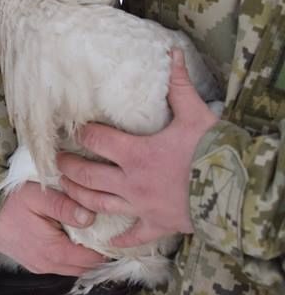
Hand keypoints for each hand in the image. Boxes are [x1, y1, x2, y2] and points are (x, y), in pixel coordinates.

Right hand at [0, 181, 105, 275]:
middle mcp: (48, 265)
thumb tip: (90, 218)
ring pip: (74, 268)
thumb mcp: (37, 196)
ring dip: (83, 255)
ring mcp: (40, 267)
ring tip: (86, 233)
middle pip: (86, 267)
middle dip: (97, 251)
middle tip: (101, 229)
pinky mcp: (34, 265)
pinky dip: (70, 256)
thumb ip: (64, 206)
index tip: (109, 227)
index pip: (94, 258)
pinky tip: (69, 238)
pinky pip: (61, 266)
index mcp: (54, 251)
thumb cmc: (9, 202)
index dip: (105, 244)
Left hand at [58, 49, 218, 248]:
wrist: (238, 190)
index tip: (71, 130)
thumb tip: (172, 53)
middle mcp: (131, 182)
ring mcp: (141, 206)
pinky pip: (133, 235)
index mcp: (136, 153)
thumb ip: (178, 85)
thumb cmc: (214, 151)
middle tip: (57, 161)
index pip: (96, 141)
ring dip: (80, 197)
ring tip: (67, 189)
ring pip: (99, 204)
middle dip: (68, 167)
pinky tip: (107, 241)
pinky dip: (119, 239)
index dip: (81, 134)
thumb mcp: (196, 115)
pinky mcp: (157, 225)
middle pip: (87, 175)